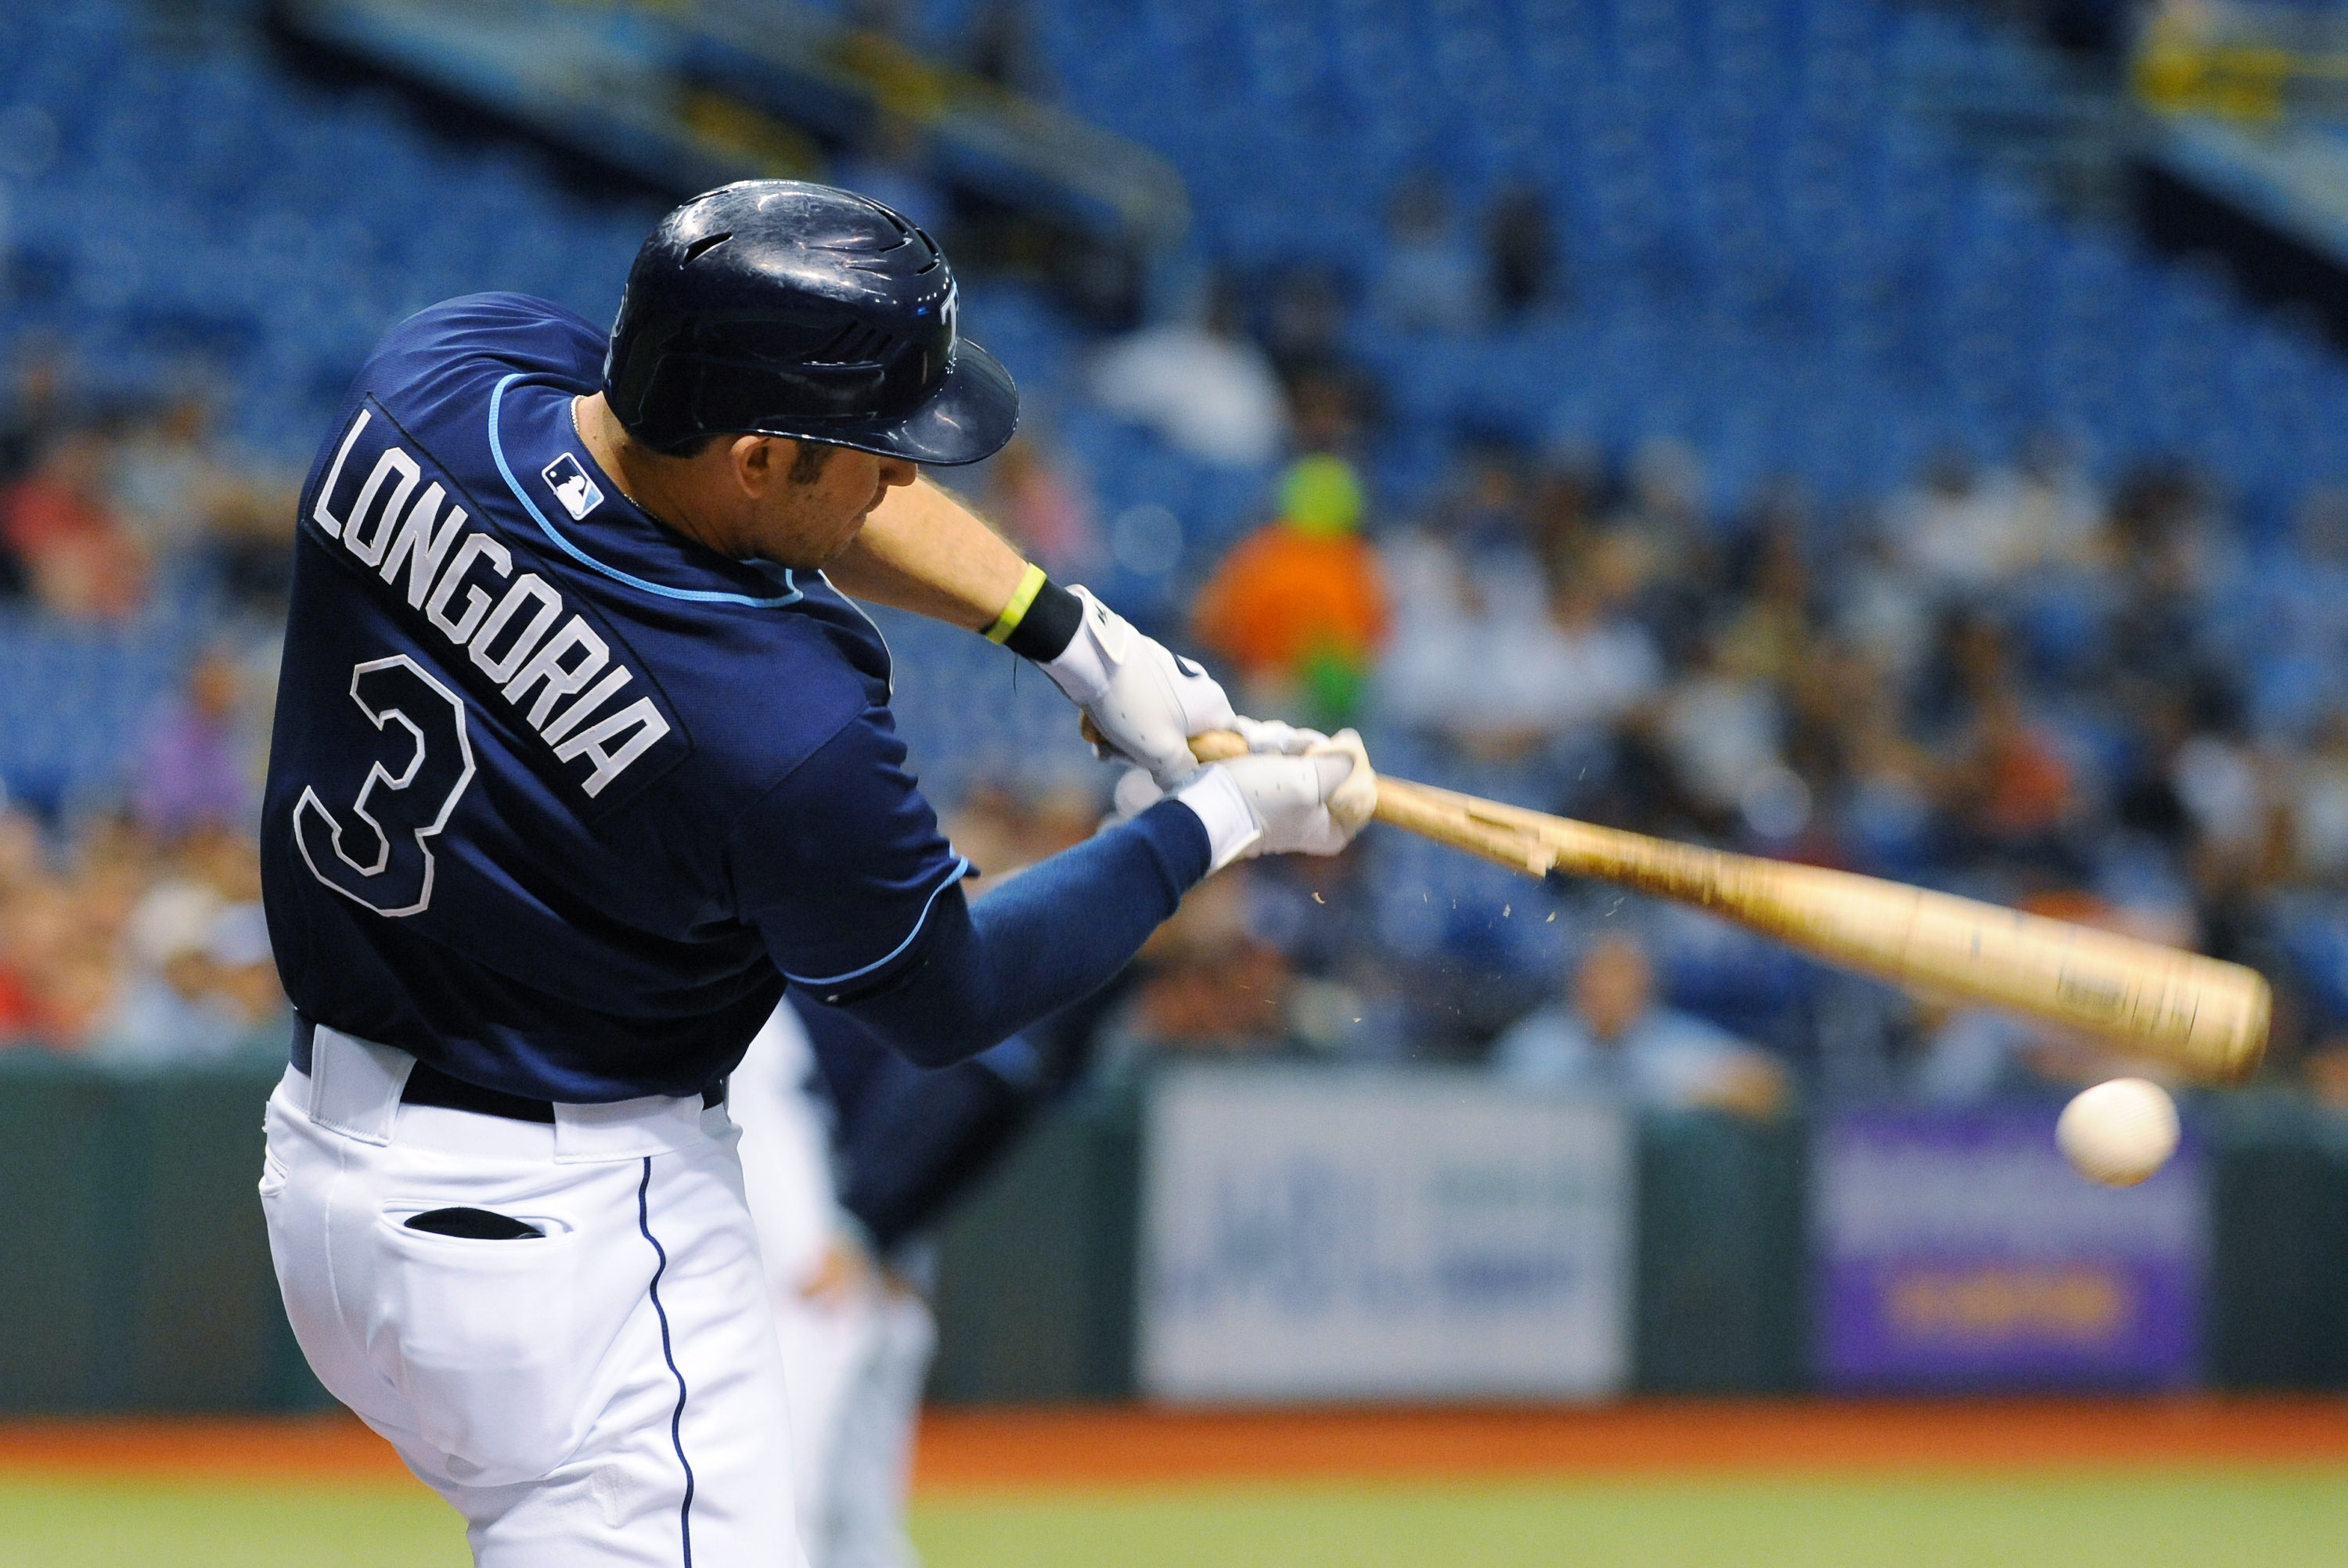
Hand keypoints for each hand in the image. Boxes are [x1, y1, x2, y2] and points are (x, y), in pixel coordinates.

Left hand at [1039, 587, 1234, 786]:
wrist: (1093, 656)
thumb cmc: (1133, 705)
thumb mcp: (1160, 752)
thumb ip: (1180, 773)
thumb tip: (1181, 781)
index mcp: (1213, 704)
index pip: (1227, 742)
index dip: (1205, 762)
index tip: (1178, 771)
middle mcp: (1198, 686)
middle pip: (1185, 736)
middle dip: (1152, 754)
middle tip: (1125, 758)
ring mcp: (1170, 674)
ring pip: (1156, 722)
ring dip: (1130, 740)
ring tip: (1102, 744)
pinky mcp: (1145, 668)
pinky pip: (1139, 704)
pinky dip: (1121, 719)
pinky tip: (1096, 728)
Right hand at [1128, 728, 1375, 870]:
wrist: (1201, 806)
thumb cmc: (1254, 800)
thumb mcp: (1306, 782)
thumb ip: (1340, 765)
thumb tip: (1353, 749)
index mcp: (1333, 830)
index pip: (1365, 790)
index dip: (1349, 766)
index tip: (1322, 759)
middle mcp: (1316, 817)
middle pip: (1338, 768)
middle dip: (1313, 751)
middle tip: (1290, 750)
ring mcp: (1292, 798)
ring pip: (1310, 756)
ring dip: (1289, 743)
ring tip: (1264, 748)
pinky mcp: (1270, 783)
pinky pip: (1285, 755)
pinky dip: (1273, 746)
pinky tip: (1256, 746)